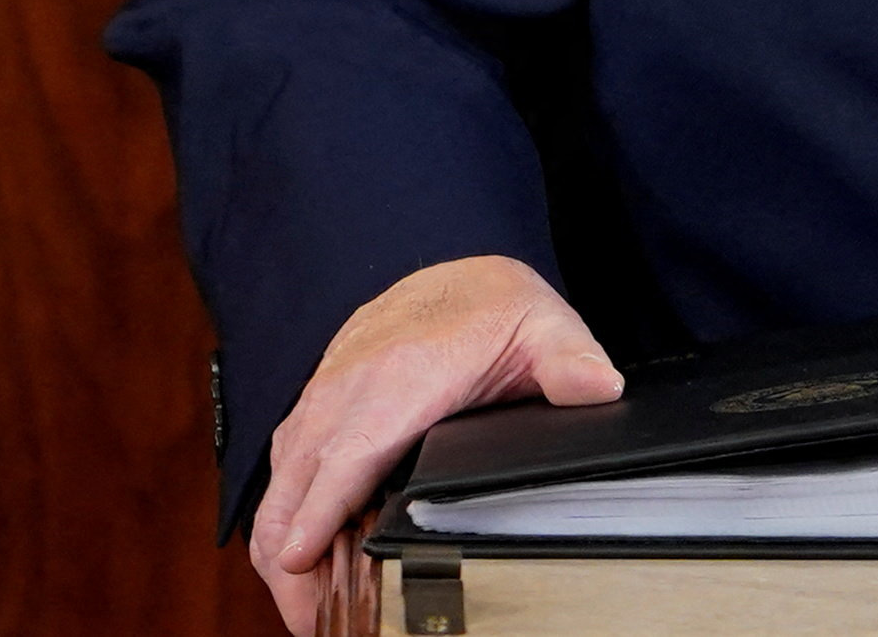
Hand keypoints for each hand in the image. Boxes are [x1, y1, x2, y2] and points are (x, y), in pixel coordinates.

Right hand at [249, 253, 623, 629]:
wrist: (461, 275)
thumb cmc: (500, 306)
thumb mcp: (546, 327)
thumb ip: (570, 360)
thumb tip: (598, 386)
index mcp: (404, 371)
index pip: (351, 448)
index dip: (321, 507)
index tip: (298, 558)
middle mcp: (351, 383)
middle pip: (300, 476)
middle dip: (289, 552)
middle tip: (314, 620)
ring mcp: (327, 392)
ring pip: (284, 475)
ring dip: (279, 539)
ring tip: (304, 606)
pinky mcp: (318, 403)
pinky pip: (288, 462)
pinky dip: (283, 512)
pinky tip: (297, 557)